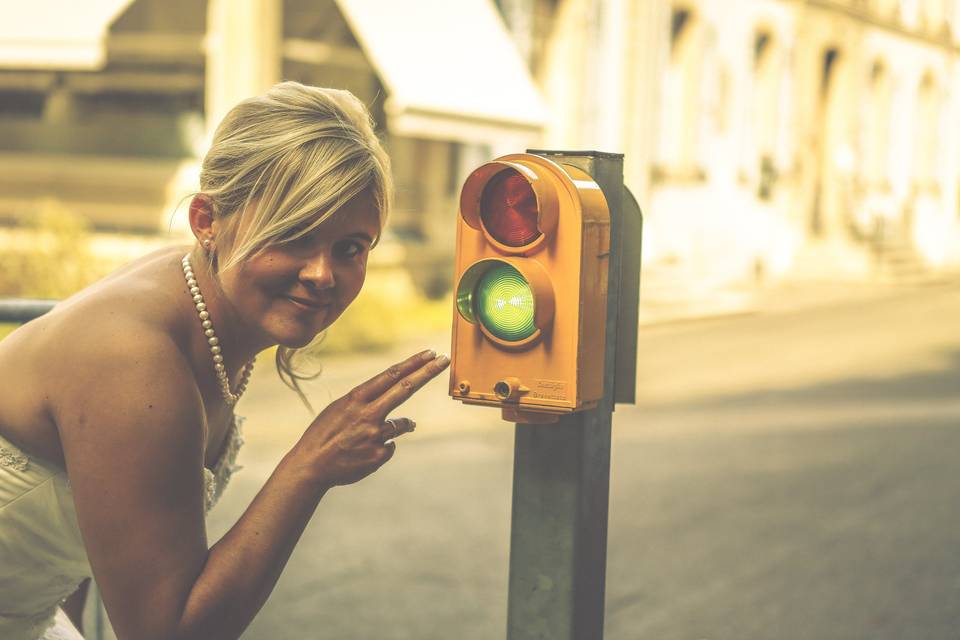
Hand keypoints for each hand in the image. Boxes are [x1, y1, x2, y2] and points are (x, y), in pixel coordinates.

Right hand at [298, 349, 449, 486]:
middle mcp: (368, 413)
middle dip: (427, 372)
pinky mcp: (379, 455)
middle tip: (445, 359)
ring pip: (403, 424)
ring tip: (366, 437)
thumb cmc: (326, 433)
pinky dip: (381, 447)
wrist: (311, 466)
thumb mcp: (340, 408)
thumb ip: (369, 403)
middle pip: (406, 388)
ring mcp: (375, 435)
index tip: (430, 353)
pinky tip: (362, 453)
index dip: (413, 363)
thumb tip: (401, 411)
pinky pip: (390, 446)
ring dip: (399, 426)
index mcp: (356, 398)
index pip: (391, 375)